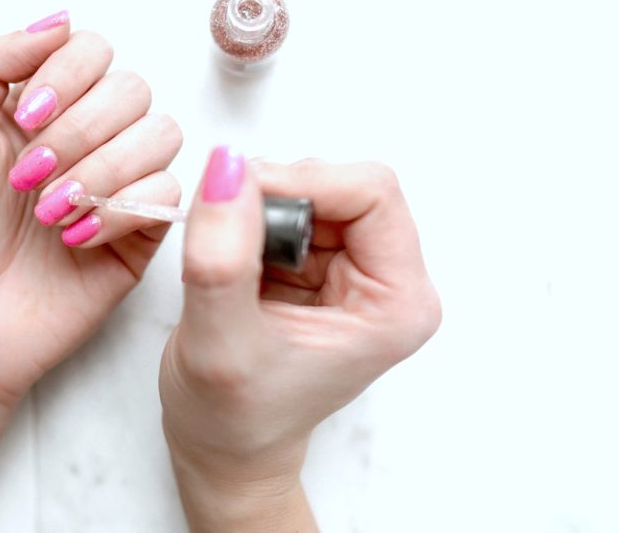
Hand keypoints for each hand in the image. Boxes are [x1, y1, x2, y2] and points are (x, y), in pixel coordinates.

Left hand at [0, 14, 181, 462]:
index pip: (92, 49)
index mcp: (39, 106)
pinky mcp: (141, 232)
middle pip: (132, 87)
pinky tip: (75, 238)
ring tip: (49, 213)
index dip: (68, 75)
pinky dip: (120, 210)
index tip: (25, 118)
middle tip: (28, 177)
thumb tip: (58, 18)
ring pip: (162, 134)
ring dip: (102, 170)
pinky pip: (168, 194)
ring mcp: (118, 184)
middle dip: (81, 130)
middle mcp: (86, 136)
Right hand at [159, 149, 439, 529]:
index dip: (302, 181)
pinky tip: (232, 264)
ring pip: (309, 189)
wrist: (223, 450)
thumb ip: (222, 258)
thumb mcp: (221, 343)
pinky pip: (284, 206)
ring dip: (256, 209)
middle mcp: (387, 280)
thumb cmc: (233, 420)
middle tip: (228, 241)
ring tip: (228, 265)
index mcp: (397, 303)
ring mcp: (353, 270)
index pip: (372, 192)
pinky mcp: (318, 265)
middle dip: (275, 197)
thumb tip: (226, 169)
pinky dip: (247, 219)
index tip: (237, 198)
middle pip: (341, 183)